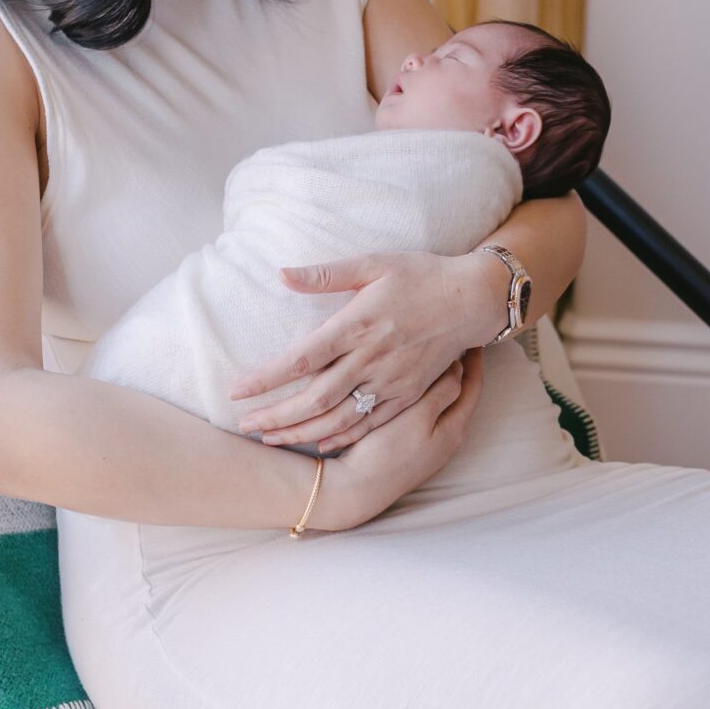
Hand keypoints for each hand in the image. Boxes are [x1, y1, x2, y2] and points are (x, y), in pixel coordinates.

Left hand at [230, 249, 506, 451]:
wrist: (473, 300)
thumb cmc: (421, 276)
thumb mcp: (374, 263)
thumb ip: (326, 273)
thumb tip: (281, 274)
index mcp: (358, 325)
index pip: (301, 359)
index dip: (266, 378)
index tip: (236, 390)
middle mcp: (371, 359)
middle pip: (315, 399)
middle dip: (276, 416)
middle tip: (244, 425)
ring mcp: (391, 381)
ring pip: (339, 418)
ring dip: (302, 433)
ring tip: (270, 439)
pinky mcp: (407, 394)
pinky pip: (369, 425)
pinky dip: (341, 438)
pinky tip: (318, 444)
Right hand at [311, 349, 484, 528]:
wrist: (355, 489)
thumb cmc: (387, 452)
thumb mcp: (419, 417)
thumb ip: (442, 391)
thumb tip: (458, 368)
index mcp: (455, 429)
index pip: (473, 387)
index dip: (475, 361)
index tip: (472, 338)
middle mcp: (447, 439)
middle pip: (459, 395)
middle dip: (459, 369)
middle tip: (452, 342)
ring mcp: (428, 445)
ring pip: (440, 404)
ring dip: (439, 381)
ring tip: (431, 357)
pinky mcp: (409, 448)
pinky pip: (422, 413)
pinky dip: (422, 394)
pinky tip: (408, 384)